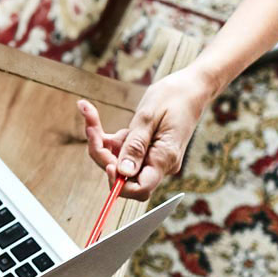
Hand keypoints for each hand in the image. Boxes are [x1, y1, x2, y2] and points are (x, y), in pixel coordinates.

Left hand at [76, 68, 213, 198]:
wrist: (189, 88)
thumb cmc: (174, 97)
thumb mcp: (149, 117)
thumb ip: (136, 146)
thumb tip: (123, 173)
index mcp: (164, 159)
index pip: (140, 188)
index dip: (119, 182)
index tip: (107, 164)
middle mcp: (157, 163)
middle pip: (122, 174)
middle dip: (101, 153)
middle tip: (91, 127)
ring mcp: (150, 157)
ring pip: (116, 161)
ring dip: (99, 141)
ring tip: (89, 110)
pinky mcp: (143, 149)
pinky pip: (119, 150)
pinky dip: (105, 136)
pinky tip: (92, 114)